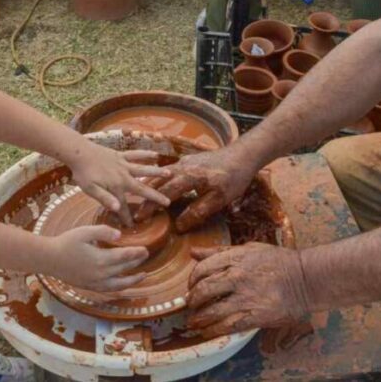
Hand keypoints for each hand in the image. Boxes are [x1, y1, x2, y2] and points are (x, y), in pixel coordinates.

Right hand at [44, 225, 149, 291]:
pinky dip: (119, 288)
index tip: (146, 249)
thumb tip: (119, 235)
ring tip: (142, 276)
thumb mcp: (84, 231)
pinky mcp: (88, 286)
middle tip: (146, 256)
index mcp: (101, 259)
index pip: (125, 257)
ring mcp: (94, 283)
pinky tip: (122, 285)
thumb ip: (103, 231)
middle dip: (137, 263)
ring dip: (132, 281)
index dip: (137, 253)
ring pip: (119, 285)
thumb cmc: (66, 242)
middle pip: (124, 269)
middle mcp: (100, 274)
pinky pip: (108, 290)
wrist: (48, 259)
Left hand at [69, 147, 171, 225]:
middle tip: (167, 202)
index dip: (127, 217)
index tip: (132, 226)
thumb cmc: (83, 173)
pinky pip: (136, 154)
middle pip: (142, 188)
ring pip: (143, 169)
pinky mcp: (121, 155)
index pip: (123, 206)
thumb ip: (104, 198)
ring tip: (170, 173)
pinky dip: (145, 154)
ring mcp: (124, 165)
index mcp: (115, 187)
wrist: (79, 152)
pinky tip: (155, 154)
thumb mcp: (90, 189)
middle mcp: (123, 177)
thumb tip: (116, 208)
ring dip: (156, 172)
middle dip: (155, 196)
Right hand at [134, 148, 257, 232]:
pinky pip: (168, 171)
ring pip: (161, 175)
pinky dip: (159, 180)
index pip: (163, 193)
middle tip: (136, 212)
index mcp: (188, 177)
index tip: (140, 218)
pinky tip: (158, 186)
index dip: (151, 206)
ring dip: (150, 187)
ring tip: (141, 199)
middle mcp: (182, 167)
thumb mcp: (218, 200)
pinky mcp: (189, 160)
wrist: (243, 155)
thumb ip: (198, 212)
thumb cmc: (233, 178)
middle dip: (145, 197)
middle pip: (157, 182)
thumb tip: (179, 227)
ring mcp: (184, 161)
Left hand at [186, 243, 311, 338]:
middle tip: (191, 305)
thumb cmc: (277, 262)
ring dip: (198, 319)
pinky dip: (212, 330)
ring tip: (195, 322)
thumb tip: (193, 252)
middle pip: (203, 290)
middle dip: (192, 300)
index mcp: (236, 258)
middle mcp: (238, 277)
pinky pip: (226, 326)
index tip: (191, 286)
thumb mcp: (248, 249)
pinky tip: (207, 331)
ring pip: (211, 311)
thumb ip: (219, 251)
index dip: (192, 280)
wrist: (305, 279)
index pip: (202, 268)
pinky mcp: (254, 315)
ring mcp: (246, 297)